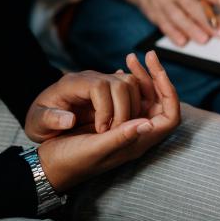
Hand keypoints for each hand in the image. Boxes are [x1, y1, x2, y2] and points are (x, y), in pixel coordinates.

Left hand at [26, 69, 144, 142]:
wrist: (45, 116)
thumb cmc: (40, 121)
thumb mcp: (37, 123)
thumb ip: (50, 119)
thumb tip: (69, 119)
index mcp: (72, 84)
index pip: (99, 86)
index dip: (106, 109)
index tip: (100, 130)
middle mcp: (90, 78)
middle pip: (120, 83)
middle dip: (123, 110)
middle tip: (114, 133)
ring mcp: (103, 81)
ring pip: (130, 84)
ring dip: (132, 108)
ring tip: (119, 130)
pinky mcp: (111, 89)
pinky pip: (132, 90)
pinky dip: (135, 105)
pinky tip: (125, 124)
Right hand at [37, 51, 180, 192]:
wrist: (49, 164)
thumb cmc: (70, 161)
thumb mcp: (95, 149)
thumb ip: (121, 137)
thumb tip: (148, 123)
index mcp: (137, 143)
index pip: (170, 117)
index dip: (169, 93)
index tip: (158, 72)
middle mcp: (135, 133)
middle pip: (160, 103)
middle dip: (155, 78)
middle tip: (147, 56)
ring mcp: (125, 126)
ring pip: (144, 97)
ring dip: (141, 77)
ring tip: (130, 58)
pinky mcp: (113, 119)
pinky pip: (128, 98)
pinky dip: (127, 82)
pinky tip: (120, 69)